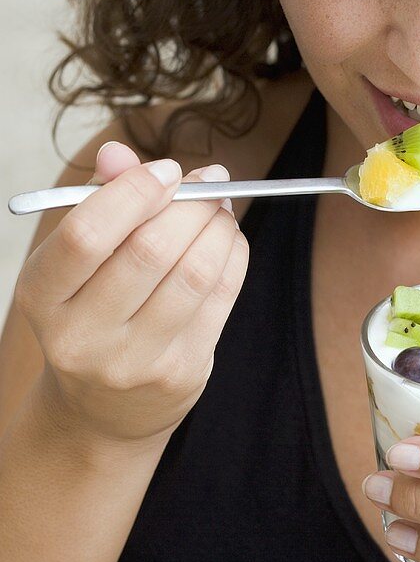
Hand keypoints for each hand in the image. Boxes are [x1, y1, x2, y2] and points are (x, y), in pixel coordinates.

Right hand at [15, 142, 248, 445]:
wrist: (103, 409)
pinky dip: (233, 256)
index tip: (168, 171)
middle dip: (191, 204)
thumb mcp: (77, 262)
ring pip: (195, 273)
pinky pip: (222, 297)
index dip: (135, 191)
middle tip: (210, 181)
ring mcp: (133, 361)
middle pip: (150, 250)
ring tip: (221, 210)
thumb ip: (100, 200)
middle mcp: (82, 335)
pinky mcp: (181, 373)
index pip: (87, 233)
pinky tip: (228, 241)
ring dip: (220, 227)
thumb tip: (120, 152)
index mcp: (43, 296)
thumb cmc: (92, 312)